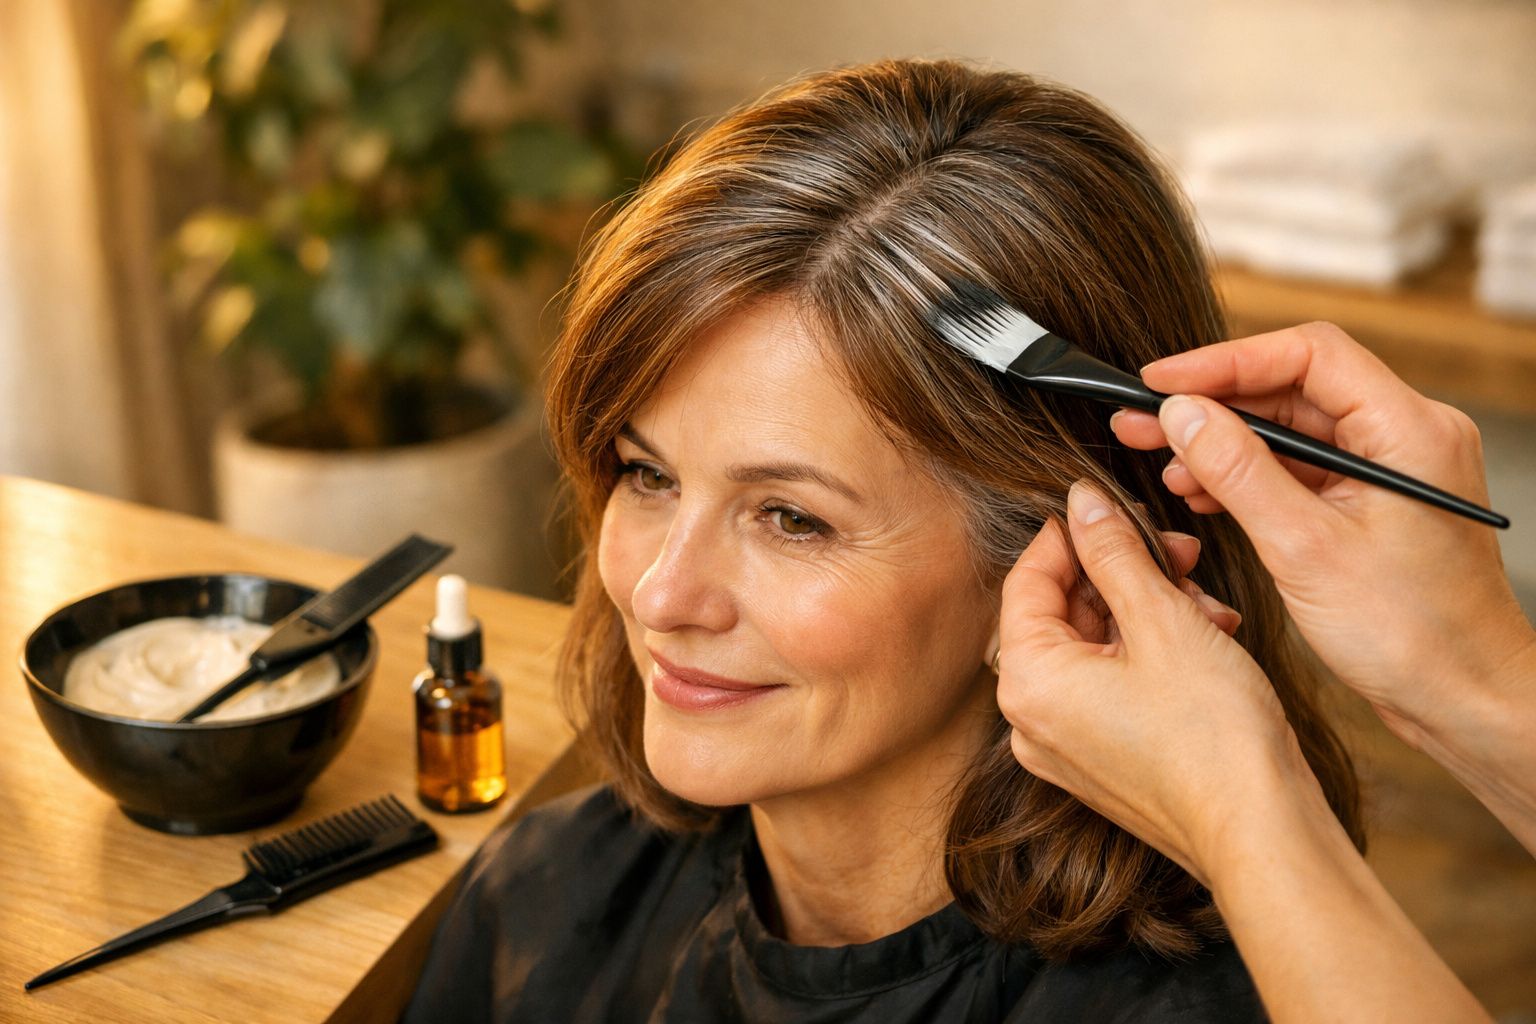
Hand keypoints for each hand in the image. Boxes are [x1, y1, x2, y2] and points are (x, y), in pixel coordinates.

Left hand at [998, 480, 1494, 1023]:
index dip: (1069, 535)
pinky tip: (1209, 638)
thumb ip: (1115, 553)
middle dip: (1122, 574)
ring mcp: (1066, 747)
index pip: (1026, 581)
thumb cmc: (1214, 734)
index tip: (1106, 507)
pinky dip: (1154, 654)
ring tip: (1207, 603)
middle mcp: (1031, 721)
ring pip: (1095, 648)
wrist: (1263, 832)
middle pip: (1062, 614)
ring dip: (1149, 611)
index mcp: (1027, 682)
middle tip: (1178, 551)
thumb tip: (1081, 502)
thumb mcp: (1163, 619)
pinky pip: (1112, 687)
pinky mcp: (1103, 762)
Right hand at [1111, 322, 1534, 745]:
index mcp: (1409, 429)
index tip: (1160, 381)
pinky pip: (1301, 468)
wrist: (1463, 699)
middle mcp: (1406, 435)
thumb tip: (1182, 413)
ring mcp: (1391, 468)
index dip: (1225, 361)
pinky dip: (1248, 476)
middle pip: (1293, 388)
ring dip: (1223, 444)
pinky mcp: (1373, 501)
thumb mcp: (1304, 548)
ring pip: (1292, 429)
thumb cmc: (1410, 634)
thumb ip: (1238, 471)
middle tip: (1140, 420)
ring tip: (1161, 464)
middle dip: (1212, 405)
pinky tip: (1202, 493)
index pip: (1308, 354)